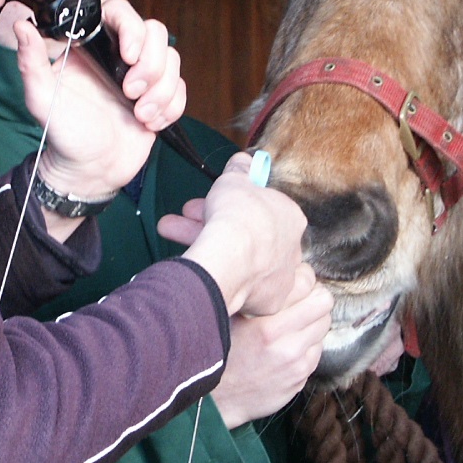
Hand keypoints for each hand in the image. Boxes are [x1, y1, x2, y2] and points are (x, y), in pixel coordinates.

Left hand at [14, 0, 185, 196]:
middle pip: (156, 33)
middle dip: (150, 66)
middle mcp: (119, 56)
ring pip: (172, 60)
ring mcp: (143, 75)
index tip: (128, 55)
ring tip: (140, 115)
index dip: (132, 28)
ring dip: (161, 91)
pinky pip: (181, 88)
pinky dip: (171, 107)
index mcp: (93, 48)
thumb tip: (21, 27)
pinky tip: (150, 122)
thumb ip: (31, 62)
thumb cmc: (65, 136)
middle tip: (130, 93)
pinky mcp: (160, 96)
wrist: (92, 171)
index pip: (121, 13)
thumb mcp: (42, 99)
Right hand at [159, 153, 309, 315]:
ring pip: (242, 260)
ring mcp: (281, 278)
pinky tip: (198, 266)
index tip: (210, 202)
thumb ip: (240, 169)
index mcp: (291, 218)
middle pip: (249, 235)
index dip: (232, 204)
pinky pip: (242, 287)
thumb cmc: (236, 216)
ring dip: (207, 244)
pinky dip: (220, 275)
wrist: (228, 258)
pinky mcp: (268, 303)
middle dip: (212, 223)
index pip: (261, 210)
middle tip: (185, 217)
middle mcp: (292, 250)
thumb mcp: (234, 180)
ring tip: (171, 233)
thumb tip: (244, 159)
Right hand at [210, 273, 332, 427]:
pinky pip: (316, 351)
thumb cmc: (219, 352)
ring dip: (312, 323)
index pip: (315, 292)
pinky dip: (307, 344)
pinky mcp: (300, 380)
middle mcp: (287, 347)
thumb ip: (257, 299)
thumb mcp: (230, 319)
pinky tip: (287, 344)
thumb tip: (279, 273)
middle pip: (325, 308)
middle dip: (314, 300)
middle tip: (300, 300)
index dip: (308, 281)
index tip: (299, 282)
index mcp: (268, 327)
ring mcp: (297, 366)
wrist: (215, 400)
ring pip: (323, 329)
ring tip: (292, 323)